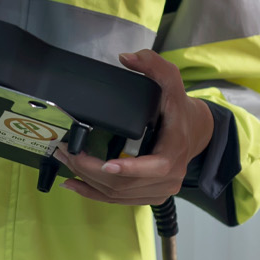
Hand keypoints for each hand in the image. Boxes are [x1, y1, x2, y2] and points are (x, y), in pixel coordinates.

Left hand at [55, 50, 214, 205]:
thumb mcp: (172, 81)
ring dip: (88, 181)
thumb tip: (126, 58)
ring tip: (65, 161)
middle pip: (127, 184)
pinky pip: (118, 200)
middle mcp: (169, 177)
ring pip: (118, 194)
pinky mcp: (149, 195)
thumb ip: (154, 64)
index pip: (155, 167)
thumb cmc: (179, 107)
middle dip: (92, 171)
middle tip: (68, 153)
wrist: (194, 130)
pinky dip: (93, 194)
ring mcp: (159, 190)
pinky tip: (73, 184)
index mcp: (175, 151)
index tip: (106, 164)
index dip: (130, 169)